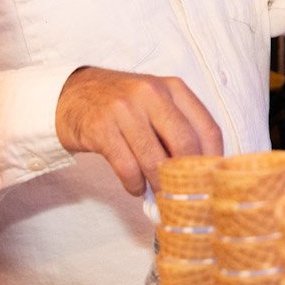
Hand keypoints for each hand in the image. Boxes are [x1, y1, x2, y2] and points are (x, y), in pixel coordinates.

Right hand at [54, 67, 223, 195]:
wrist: (71, 93)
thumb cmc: (121, 103)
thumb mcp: (155, 103)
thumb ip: (178, 127)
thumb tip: (201, 170)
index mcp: (173, 88)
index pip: (207, 128)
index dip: (214, 161)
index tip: (212, 182)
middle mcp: (152, 93)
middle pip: (185, 144)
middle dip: (189, 177)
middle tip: (187, 196)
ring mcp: (125, 109)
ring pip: (155, 159)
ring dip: (161, 185)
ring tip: (161, 195)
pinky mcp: (101, 127)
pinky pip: (127, 167)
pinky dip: (135, 184)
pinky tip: (136, 187)